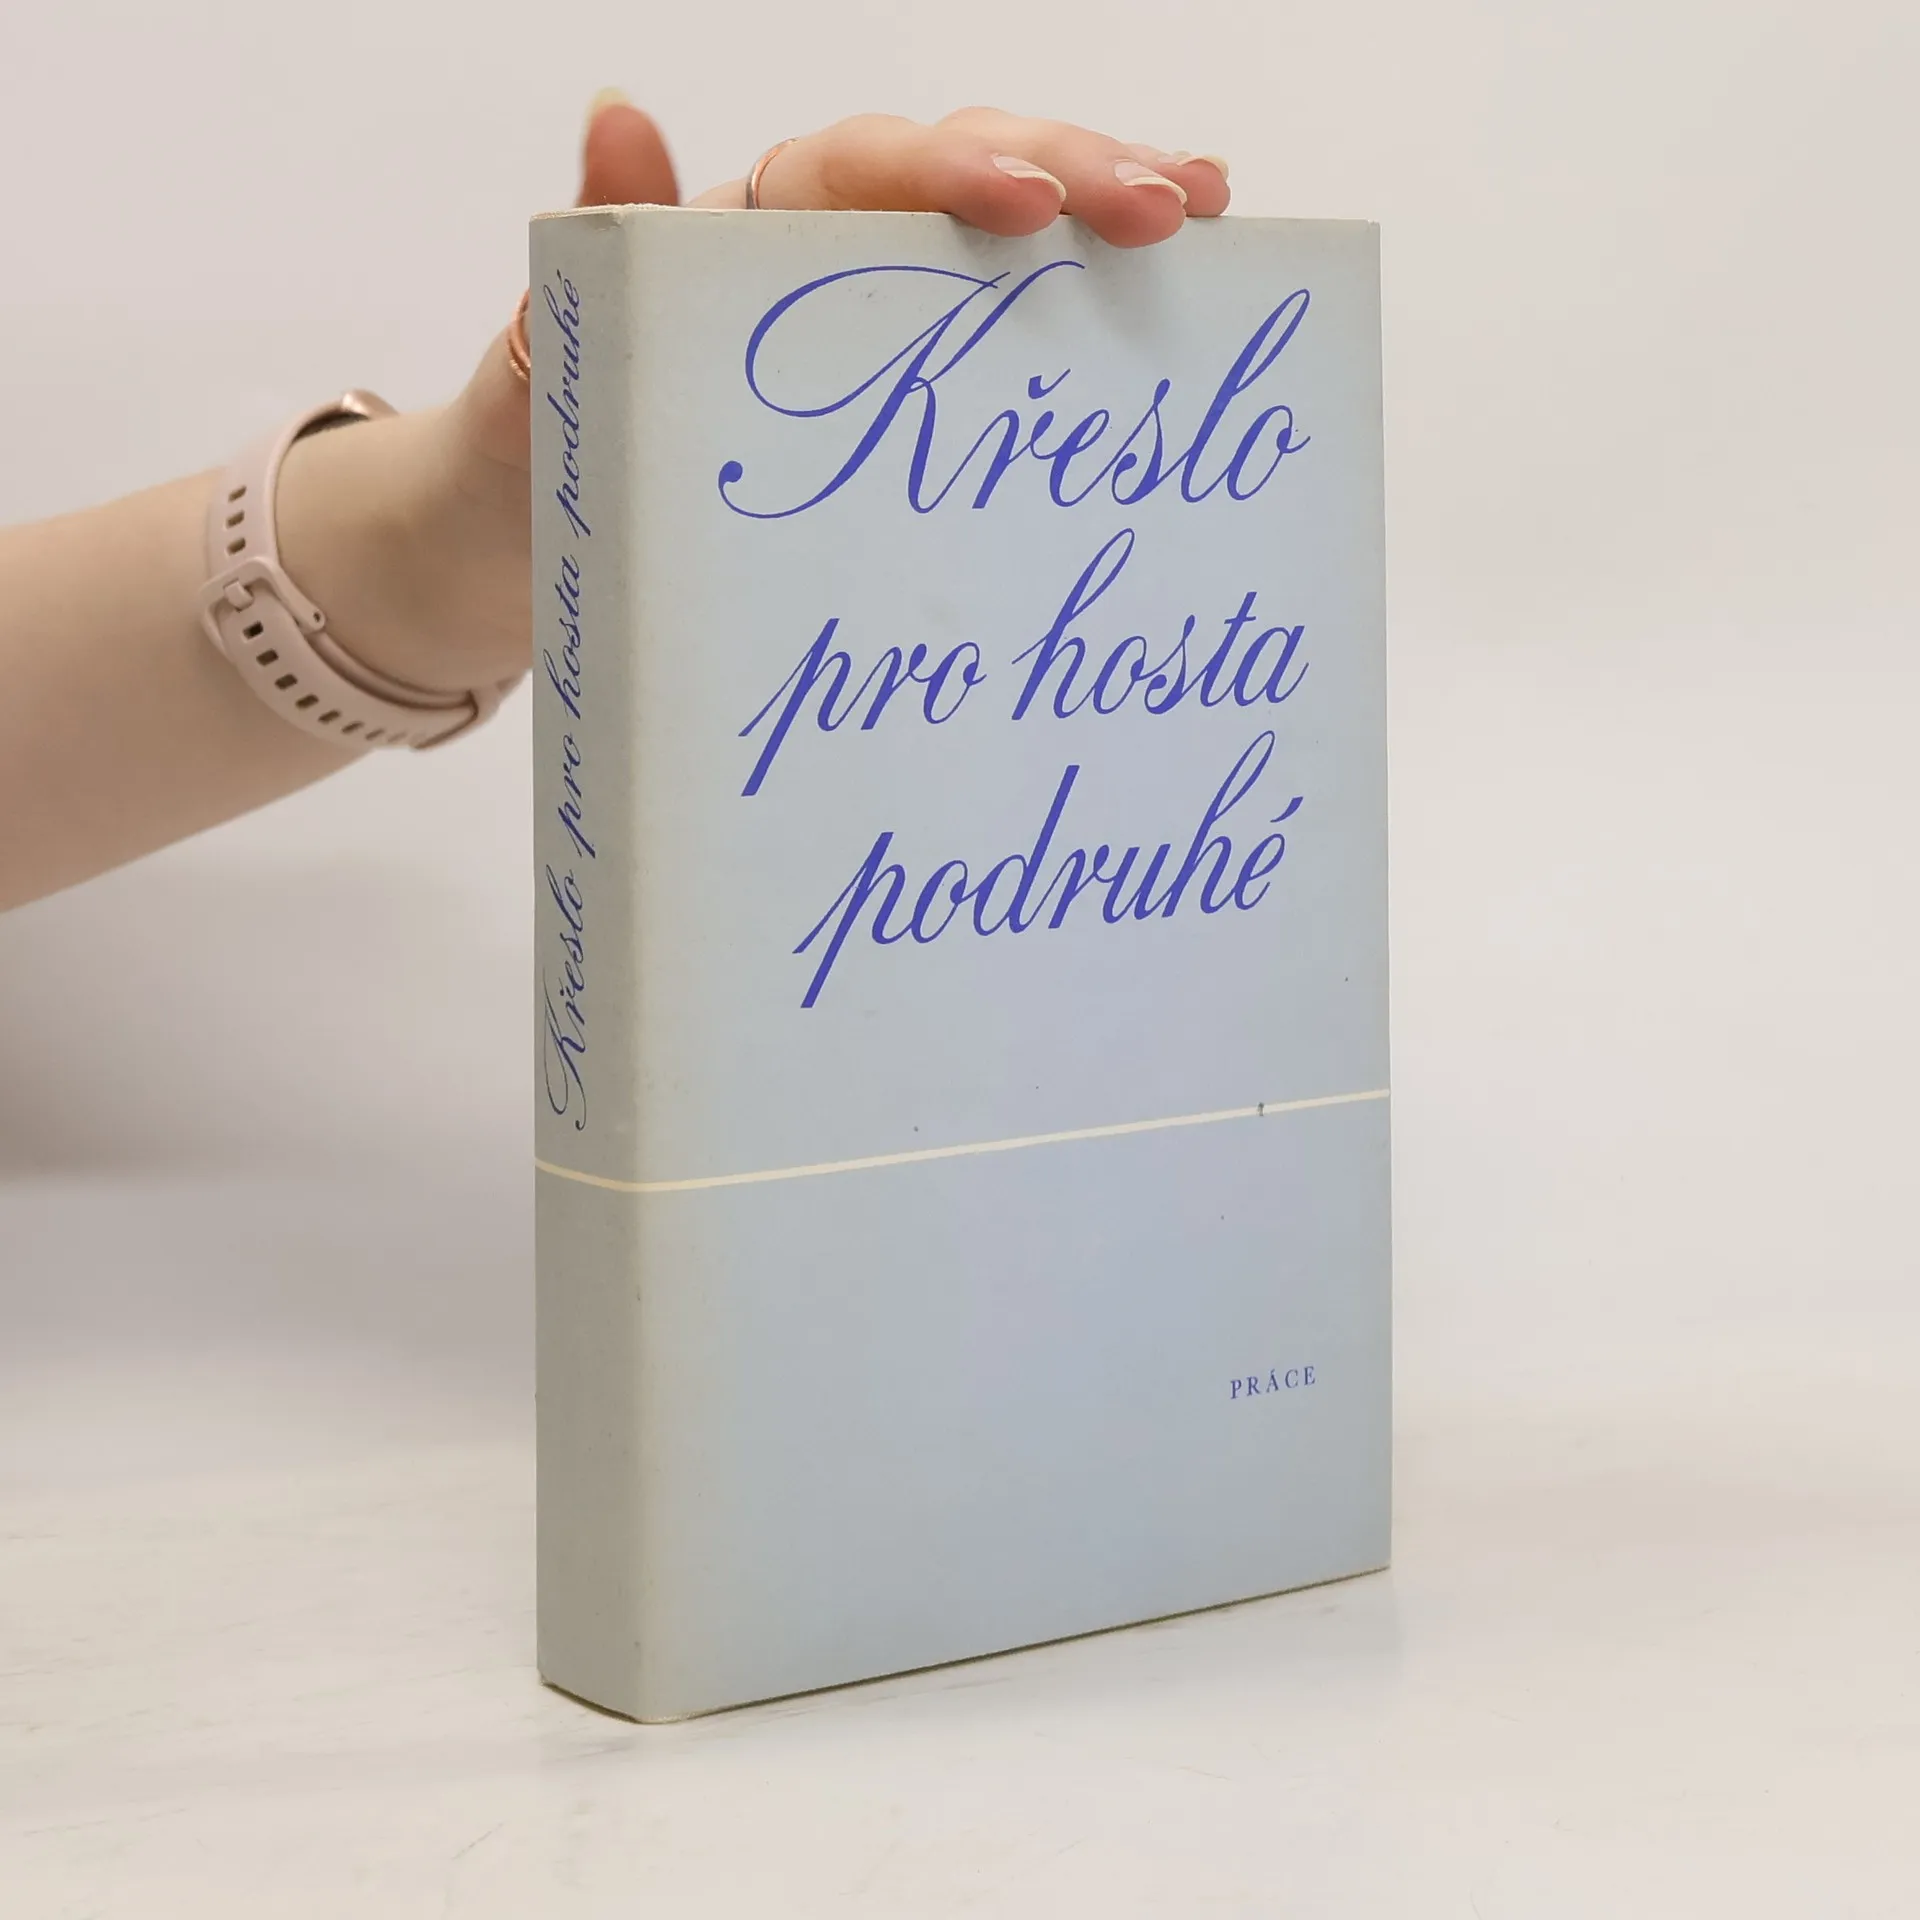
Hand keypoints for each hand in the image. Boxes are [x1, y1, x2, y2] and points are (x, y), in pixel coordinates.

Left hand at [274, 101, 1229, 701]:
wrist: (519, 561)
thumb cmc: (529, 468)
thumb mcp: (542, 381)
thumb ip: (589, 275)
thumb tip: (618, 118)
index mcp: (739, 238)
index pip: (860, 171)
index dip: (955, 171)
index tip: (1036, 204)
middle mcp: (817, 264)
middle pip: (961, 178)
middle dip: (1073, 173)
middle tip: (1174, 206)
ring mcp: (867, 335)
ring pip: (1001, 248)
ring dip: (1104, 223)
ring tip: (1207, 225)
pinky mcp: (899, 411)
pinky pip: (1000, 350)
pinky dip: (1083, 326)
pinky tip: (1169, 315)